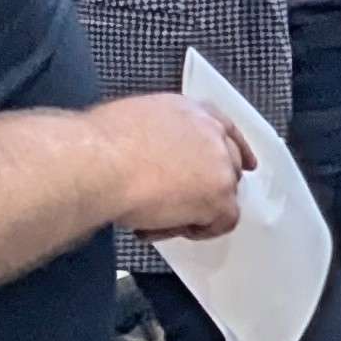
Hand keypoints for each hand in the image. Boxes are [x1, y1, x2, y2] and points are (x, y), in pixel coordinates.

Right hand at [90, 91, 262, 238]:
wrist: (98, 164)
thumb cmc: (97, 146)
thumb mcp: (132, 123)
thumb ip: (156, 136)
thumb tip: (149, 154)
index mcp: (189, 110)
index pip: (224, 127)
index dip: (234, 148)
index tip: (243, 164)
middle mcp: (210, 133)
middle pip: (229, 163)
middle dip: (210, 185)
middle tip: (182, 203)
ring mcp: (220, 165)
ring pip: (224, 194)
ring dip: (196, 209)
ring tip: (155, 216)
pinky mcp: (219, 196)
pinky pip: (223, 221)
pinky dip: (199, 230)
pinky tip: (165, 226)